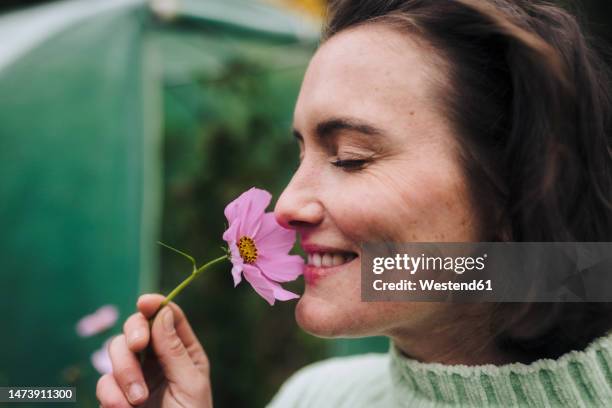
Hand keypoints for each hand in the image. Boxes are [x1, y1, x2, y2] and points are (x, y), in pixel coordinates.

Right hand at [96, 294, 212, 406]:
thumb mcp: (190, 384)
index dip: (157, 304)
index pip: (169, 317)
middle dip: (134, 332)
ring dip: (124, 372)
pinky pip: (103, 380)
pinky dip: (111, 394)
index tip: (145, 302)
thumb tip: (162, 313)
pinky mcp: (116, 394)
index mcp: (183, 352)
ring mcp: (135, 374)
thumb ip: (175, 350)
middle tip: (139, 346)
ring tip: (138, 400)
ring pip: (116, 350)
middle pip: (137, 326)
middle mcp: (158, 358)